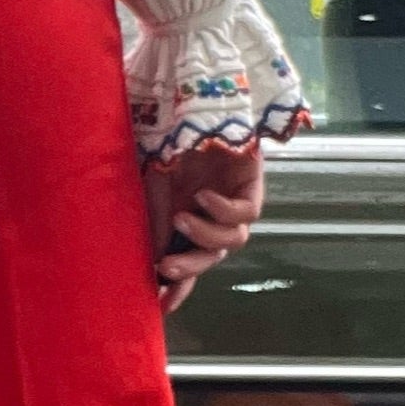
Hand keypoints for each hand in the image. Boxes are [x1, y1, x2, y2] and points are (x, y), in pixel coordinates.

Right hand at [146, 141, 264, 313]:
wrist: (189, 101)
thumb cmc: (167, 140)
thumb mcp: (153, 188)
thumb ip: (156, 225)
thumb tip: (154, 265)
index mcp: (185, 216)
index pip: (187, 259)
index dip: (178, 285)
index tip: (162, 305)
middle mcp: (211, 213)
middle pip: (211, 257)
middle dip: (190, 268)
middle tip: (165, 269)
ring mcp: (232, 200)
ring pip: (233, 242)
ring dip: (205, 238)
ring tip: (182, 219)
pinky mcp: (251, 185)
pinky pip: (246, 215)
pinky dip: (223, 211)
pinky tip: (203, 197)